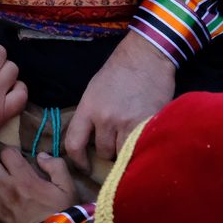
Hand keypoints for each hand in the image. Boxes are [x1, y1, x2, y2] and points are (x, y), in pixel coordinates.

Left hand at [64, 32, 173, 170]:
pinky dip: (142, 148)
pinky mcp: (148, 125)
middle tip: (115, 145)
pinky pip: (141, 148)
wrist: (146, 56)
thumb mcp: (94, 90)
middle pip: (103, 153)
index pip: (74, 143)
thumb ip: (90, 115)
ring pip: (123, 155)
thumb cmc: (119, 71)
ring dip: (126, 152)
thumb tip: (89, 141)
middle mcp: (106, 119)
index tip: (84, 166)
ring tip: (130, 142)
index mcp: (89, 108)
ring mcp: (128, 123)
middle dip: (108, 152)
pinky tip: (144, 141)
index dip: (78, 160)